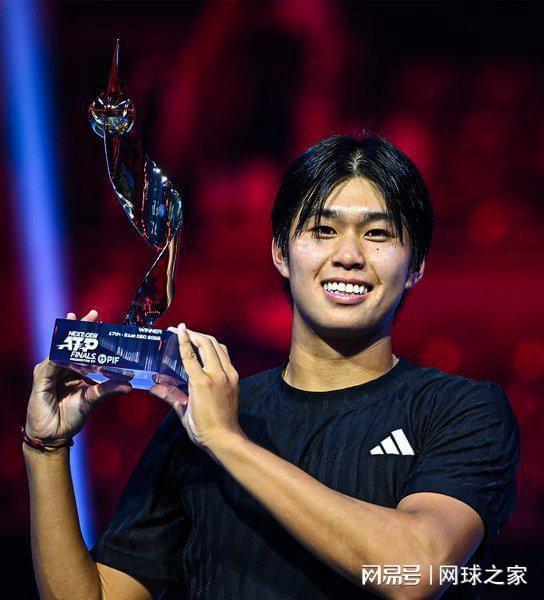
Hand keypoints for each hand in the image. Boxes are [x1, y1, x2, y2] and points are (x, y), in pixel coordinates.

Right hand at [25, 309, 131, 444]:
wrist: (55, 435)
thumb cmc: (71, 416)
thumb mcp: (93, 398)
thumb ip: (109, 388)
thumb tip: (130, 384)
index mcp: (74, 369)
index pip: (82, 347)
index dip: (89, 332)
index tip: (99, 318)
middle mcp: (62, 367)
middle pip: (71, 343)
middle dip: (81, 327)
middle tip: (92, 314)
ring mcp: (50, 371)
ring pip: (60, 349)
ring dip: (70, 337)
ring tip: (79, 323)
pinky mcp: (41, 379)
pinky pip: (51, 363)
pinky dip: (59, 355)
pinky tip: (66, 348)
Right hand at [149, 324, 241, 452]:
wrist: (225, 437)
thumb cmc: (202, 428)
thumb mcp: (183, 410)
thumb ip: (169, 394)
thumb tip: (153, 386)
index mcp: (202, 383)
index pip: (190, 355)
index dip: (183, 339)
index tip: (178, 328)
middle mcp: (218, 375)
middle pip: (206, 344)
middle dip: (194, 334)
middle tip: (182, 330)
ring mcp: (229, 375)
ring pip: (218, 346)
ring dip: (205, 339)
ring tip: (193, 336)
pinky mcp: (235, 378)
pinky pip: (225, 356)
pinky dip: (215, 348)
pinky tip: (207, 349)